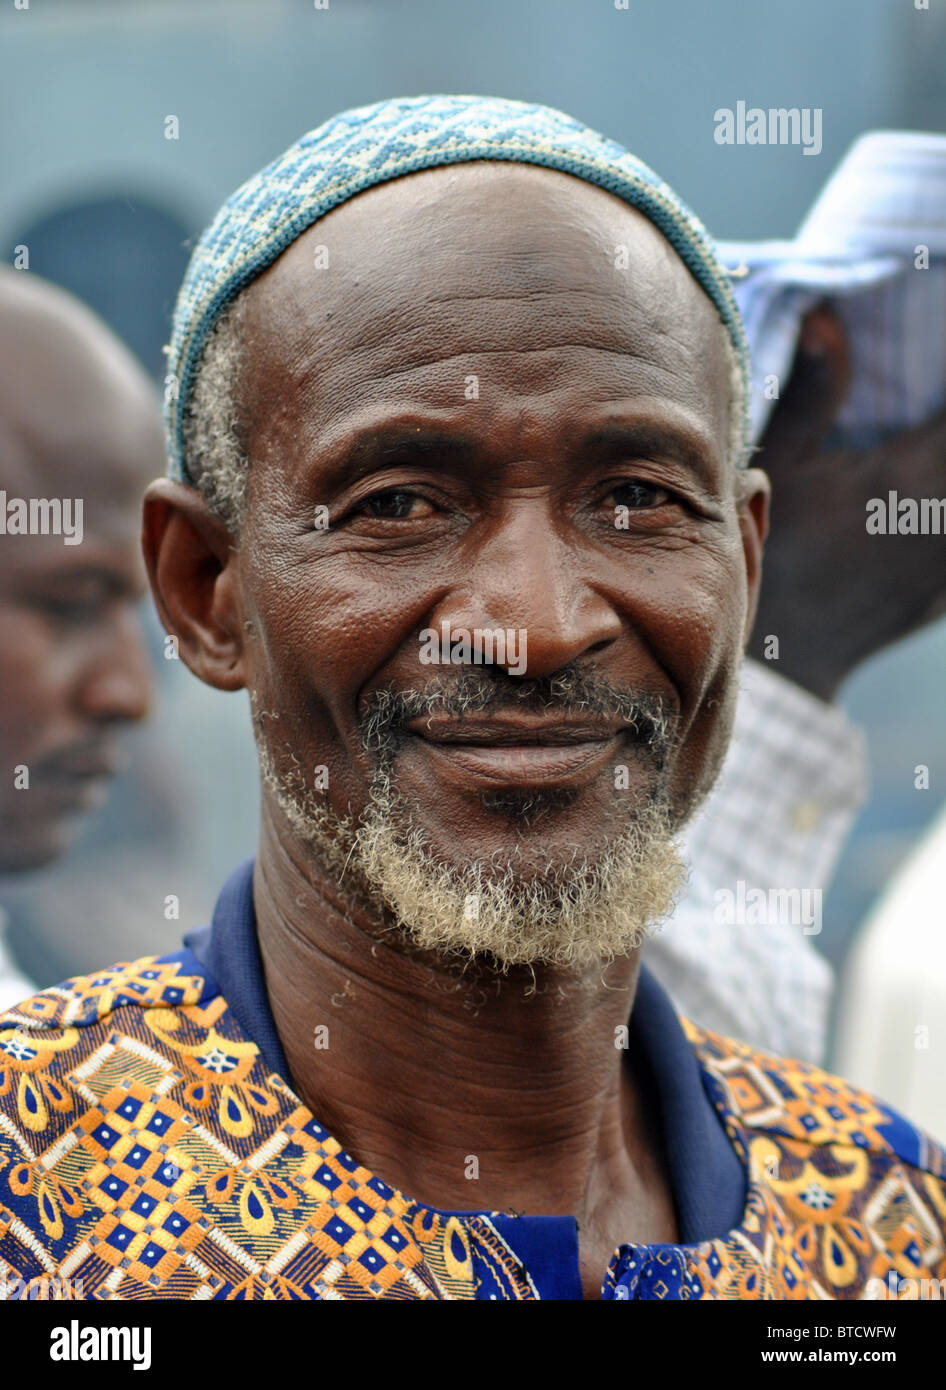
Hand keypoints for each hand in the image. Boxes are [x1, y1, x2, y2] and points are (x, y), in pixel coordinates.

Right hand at [747, 305, 945, 699]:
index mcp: (916, 469)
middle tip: (929, 404)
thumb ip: (813, 394)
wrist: (792, 660)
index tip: (940, 328)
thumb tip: (826, 318)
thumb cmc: (779, 557)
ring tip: (926, 447)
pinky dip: (945, 511)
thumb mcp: (782, 469)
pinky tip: (927, 497)